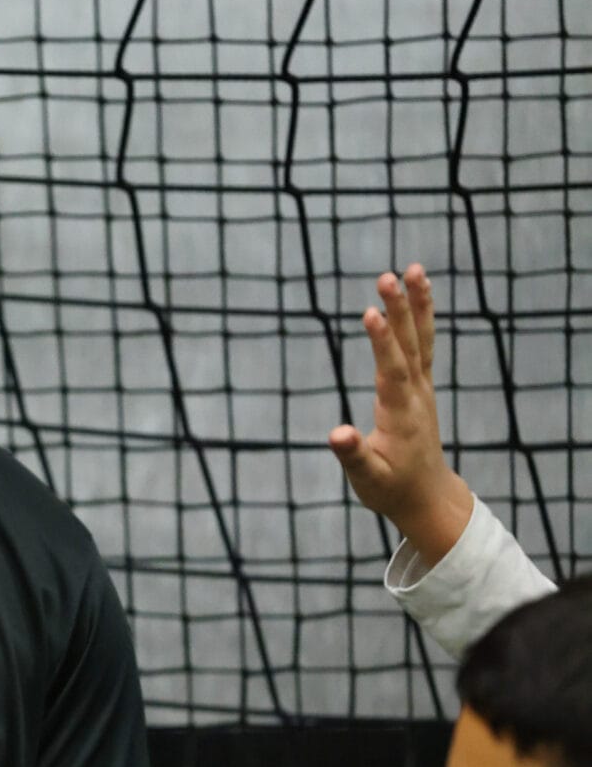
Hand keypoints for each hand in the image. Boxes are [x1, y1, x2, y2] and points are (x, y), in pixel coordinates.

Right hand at [327, 265, 472, 567]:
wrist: (428, 497)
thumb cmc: (392, 489)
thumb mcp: (368, 479)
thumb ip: (354, 455)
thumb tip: (338, 434)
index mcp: (401, 414)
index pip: (392, 370)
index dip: (382, 341)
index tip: (371, 311)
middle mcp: (416, 395)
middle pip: (410, 345)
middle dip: (399, 309)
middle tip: (388, 276)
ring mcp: (423, 389)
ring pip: (422, 339)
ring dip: (418, 304)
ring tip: (413, 269)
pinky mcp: (422, 387)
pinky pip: (424, 344)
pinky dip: (422, 317)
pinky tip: (417, 294)